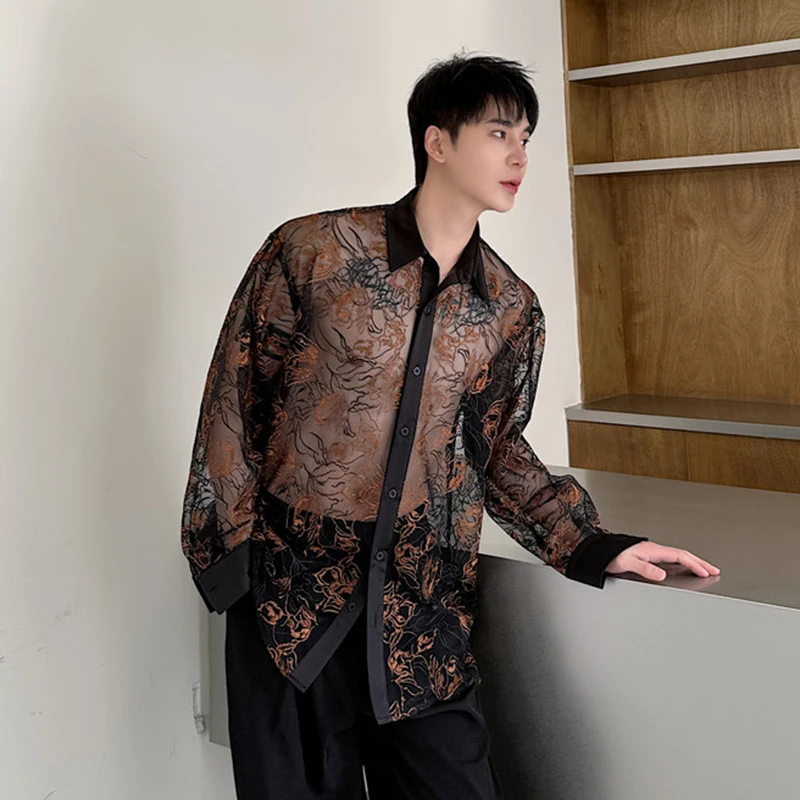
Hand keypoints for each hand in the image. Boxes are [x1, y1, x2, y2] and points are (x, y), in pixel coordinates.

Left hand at [605, 542, 719, 581]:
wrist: (599, 550)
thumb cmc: (611, 555)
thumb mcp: (627, 563)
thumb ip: (645, 569)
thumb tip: (662, 574)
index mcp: (653, 550)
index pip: (679, 556)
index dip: (694, 564)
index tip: (707, 572)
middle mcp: (654, 549)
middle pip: (682, 554)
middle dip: (700, 562)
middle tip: (714, 570)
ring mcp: (652, 551)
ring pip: (678, 555)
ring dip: (693, 562)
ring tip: (704, 569)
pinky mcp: (648, 555)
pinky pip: (671, 558)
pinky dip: (682, 562)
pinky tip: (683, 568)